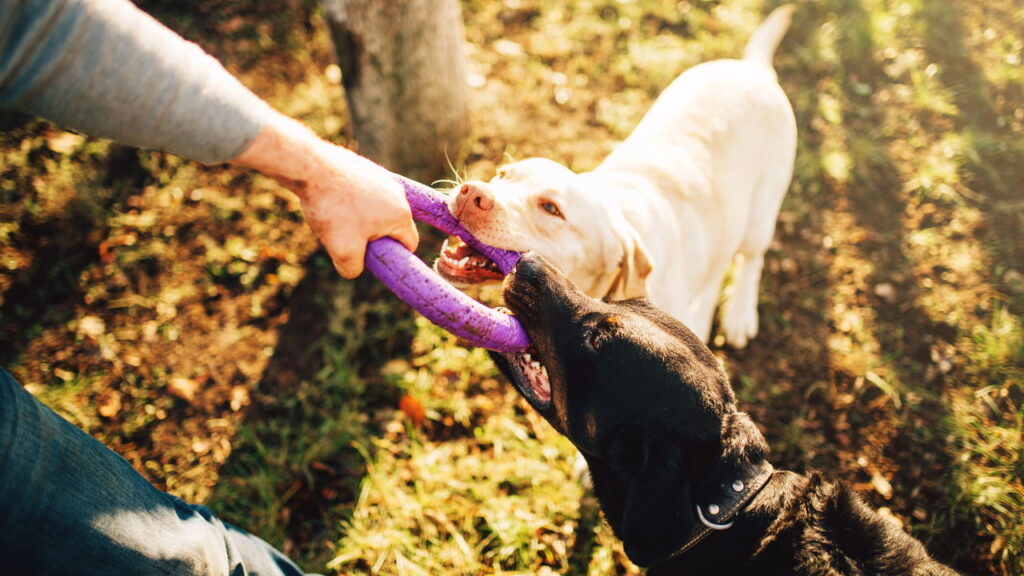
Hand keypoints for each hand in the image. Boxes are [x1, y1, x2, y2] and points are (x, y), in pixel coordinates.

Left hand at [232, 113, 417, 277]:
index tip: (369, 256)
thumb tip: (354, 268)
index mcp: (401, 215)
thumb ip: (353, 268)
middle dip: (372, 237)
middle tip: (347, 238)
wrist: (311, 168)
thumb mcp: (342, 251)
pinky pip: (365, 194)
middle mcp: (398, 194)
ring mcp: (383, 178)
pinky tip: (332, 201)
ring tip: (336, 218)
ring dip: (361, 219)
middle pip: (392, 226)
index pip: (409, 244)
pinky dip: (352, 202)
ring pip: (377, 210)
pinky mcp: (367, 168)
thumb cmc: (332, 209)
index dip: (391, 256)